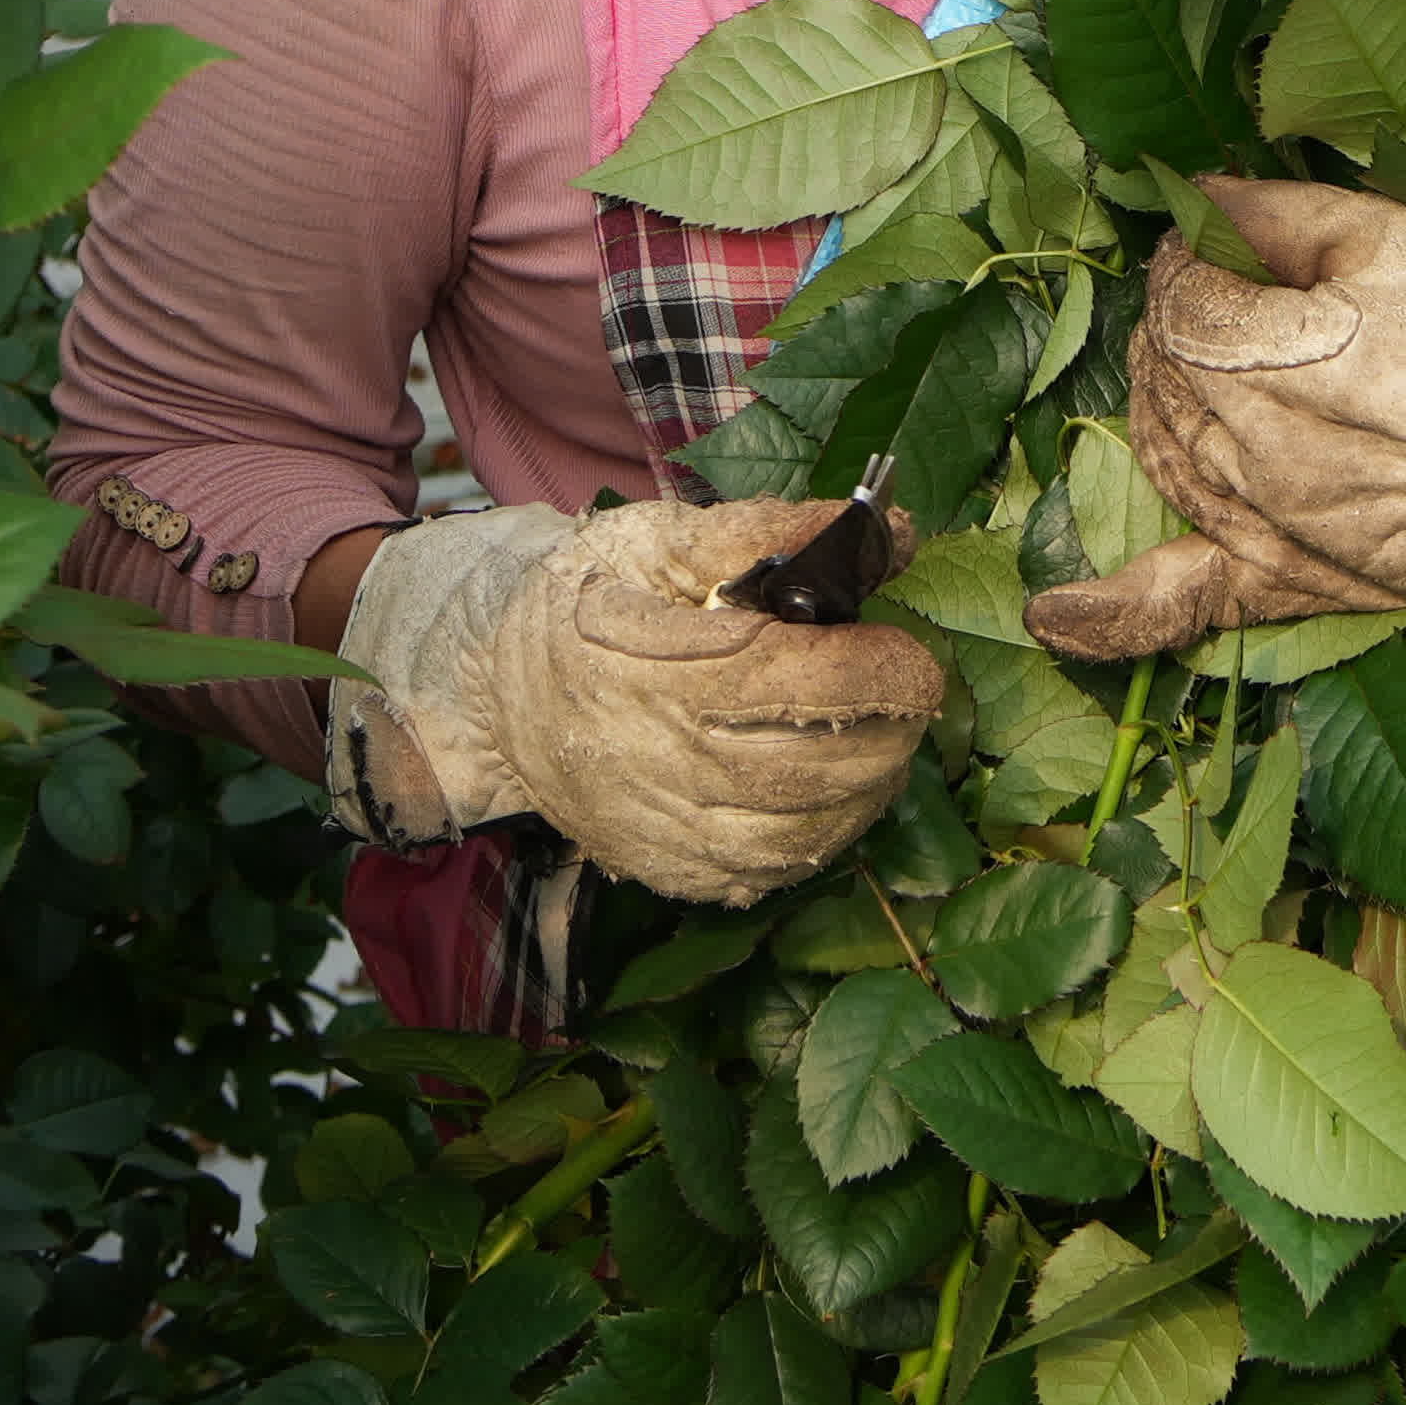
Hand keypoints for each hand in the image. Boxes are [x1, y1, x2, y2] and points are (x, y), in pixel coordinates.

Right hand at [330, 498, 944, 905]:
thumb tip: (890, 532)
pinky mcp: (668, 869)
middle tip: (907, 688)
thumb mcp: (660, 539)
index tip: (906, 647)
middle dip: (890, 727)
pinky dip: (824, 836)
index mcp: (654, 669)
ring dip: (870, 785)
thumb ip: (773, 530)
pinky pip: (770, 874)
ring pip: (804, 832)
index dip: (874, 669)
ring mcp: (662, 828)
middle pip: (813, 766)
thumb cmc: (590, 603)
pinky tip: (835, 787)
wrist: (498, 694)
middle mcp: (658, 760)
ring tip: (881, 733)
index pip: (793, 682)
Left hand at [1018, 177, 1405, 662]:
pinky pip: (1179, 604)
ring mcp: (1255, 518)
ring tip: (1191, 370)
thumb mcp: (1392, 236)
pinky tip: (1052, 617)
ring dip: (1157, 403)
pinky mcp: (1281, 579)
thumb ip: (1280, 214)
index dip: (1188, 266)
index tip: (1215, 250)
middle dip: (1173, 330)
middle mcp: (1244, 444)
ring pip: (1159, 451)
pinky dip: (1110, 615)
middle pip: (1160, 374)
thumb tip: (1193, 196)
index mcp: (1263, 353)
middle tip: (1216, 302)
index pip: (1176, 303)